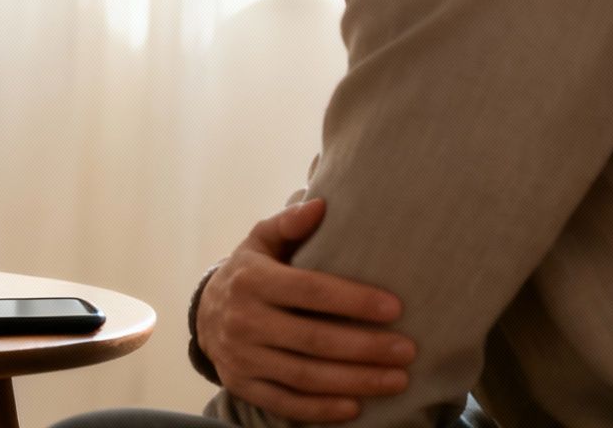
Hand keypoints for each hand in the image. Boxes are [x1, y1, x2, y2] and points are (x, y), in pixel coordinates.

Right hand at [197, 197, 416, 421]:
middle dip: (366, 347)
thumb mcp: (260, 242)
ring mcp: (241, 357)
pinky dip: (321, 409)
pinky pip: (286, 402)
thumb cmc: (249, 274)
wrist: (204, 315)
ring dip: (355, 381)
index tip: (397, 307)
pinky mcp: (242, 385)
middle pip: (313, 339)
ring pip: (305, 375)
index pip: (310, 290)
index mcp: (252, 280)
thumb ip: (289, 224)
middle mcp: (243, 320)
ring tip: (397, 379)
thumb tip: (321, 205)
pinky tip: (356, 407)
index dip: (354, 300)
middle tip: (408, 350)